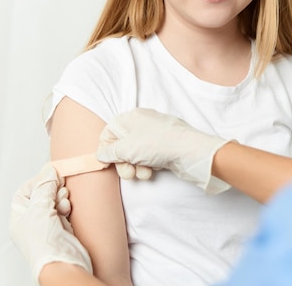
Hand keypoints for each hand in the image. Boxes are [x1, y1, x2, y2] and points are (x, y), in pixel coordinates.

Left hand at [9, 164, 92, 284]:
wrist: (63, 263)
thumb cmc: (44, 244)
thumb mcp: (39, 209)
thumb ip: (44, 187)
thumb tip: (49, 172)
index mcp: (19, 219)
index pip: (24, 193)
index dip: (37, 182)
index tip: (50, 176)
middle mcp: (32, 222)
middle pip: (42, 195)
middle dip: (51, 190)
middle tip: (58, 188)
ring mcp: (48, 226)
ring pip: (55, 202)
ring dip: (60, 198)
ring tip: (63, 202)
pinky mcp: (63, 229)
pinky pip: (65, 211)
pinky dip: (67, 206)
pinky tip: (68, 208)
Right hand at [97, 108, 231, 193]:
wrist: (190, 151)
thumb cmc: (157, 144)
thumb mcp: (126, 148)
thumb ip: (110, 152)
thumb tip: (102, 154)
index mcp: (130, 117)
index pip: (108, 133)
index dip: (107, 150)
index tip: (109, 163)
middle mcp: (142, 123)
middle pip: (122, 146)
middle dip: (123, 163)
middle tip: (129, 173)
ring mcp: (154, 134)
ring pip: (136, 154)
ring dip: (137, 166)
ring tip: (145, 172)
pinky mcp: (165, 145)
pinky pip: (149, 157)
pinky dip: (149, 164)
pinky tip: (156, 168)